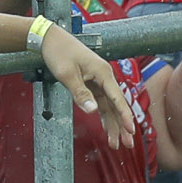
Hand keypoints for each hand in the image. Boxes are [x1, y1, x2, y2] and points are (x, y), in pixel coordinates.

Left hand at [39, 27, 137, 147]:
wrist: (50, 38)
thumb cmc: (59, 52)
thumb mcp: (67, 74)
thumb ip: (80, 93)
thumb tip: (92, 110)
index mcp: (102, 72)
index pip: (117, 98)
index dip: (124, 115)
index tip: (131, 129)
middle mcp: (104, 77)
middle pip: (116, 105)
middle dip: (122, 125)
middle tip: (128, 143)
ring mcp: (98, 80)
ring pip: (109, 106)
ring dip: (113, 124)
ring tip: (117, 143)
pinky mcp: (91, 83)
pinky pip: (101, 103)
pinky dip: (103, 116)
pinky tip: (107, 129)